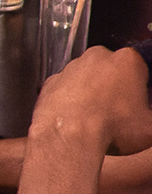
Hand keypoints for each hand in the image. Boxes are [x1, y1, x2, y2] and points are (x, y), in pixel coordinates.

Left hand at [32, 45, 151, 156]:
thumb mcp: (150, 128)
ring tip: (96, 120)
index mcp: (128, 61)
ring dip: (91, 94)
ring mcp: (71, 68)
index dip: (139, 90)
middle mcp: (97, 57)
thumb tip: (146, 121)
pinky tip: (75, 119)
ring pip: (86, 78)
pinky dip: (69, 101)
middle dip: (114, 88)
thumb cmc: (112, 127)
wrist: (70, 136)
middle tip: (117, 113)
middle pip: (110, 71)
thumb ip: (150, 117)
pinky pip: (65, 90)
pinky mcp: (51, 81)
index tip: (138, 104)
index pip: (139, 70)